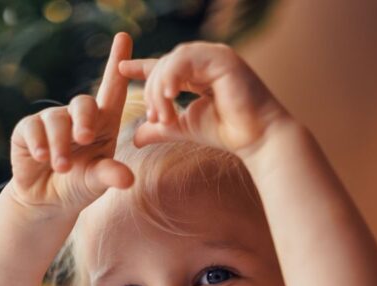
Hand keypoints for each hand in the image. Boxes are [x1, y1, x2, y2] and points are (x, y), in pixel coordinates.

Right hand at [8, 33, 134, 215]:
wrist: (46, 201)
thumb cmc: (79, 186)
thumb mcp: (97, 182)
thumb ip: (109, 175)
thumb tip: (127, 179)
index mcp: (103, 123)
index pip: (112, 89)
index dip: (117, 63)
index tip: (124, 37)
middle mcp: (78, 117)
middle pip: (83, 104)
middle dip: (84, 120)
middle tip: (84, 139)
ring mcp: (51, 121)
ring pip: (57, 120)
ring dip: (60, 145)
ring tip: (62, 167)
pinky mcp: (27, 130)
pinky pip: (33, 128)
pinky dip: (39, 144)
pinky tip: (42, 158)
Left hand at [117, 42, 291, 156]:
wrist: (256, 139)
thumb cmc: (227, 133)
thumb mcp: (184, 127)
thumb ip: (161, 127)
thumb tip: (134, 139)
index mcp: (199, 73)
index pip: (165, 66)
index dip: (142, 67)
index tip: (120, 68)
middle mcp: (206, 60)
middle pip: (163, 65)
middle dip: (151, 91)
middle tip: (153, 119)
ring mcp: (215, 56)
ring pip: (172, 62)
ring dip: (160, 89)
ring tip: (162, 115)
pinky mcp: (223, 58)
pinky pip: (186, 61)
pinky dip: (172, 77)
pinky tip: (169, 96)